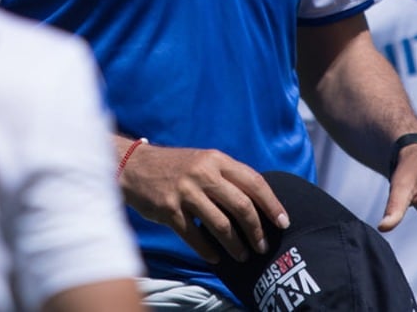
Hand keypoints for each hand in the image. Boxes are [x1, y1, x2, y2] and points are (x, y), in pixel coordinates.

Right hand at [117, 143, 288, 263]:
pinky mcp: (169, 210)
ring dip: (236, 245)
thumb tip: (258, 201)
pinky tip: (216, 257)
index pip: (253, 182)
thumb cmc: (175, 166)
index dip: (272, 204)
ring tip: (242, 255)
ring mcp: (185, 192)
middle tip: (263, 245)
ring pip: (221, 225)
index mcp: (215, 159)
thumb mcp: (203, 160)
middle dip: (257, 230)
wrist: (134, 166)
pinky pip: (195, 237)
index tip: (283, 222)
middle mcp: (202, 174)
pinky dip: (208, 251)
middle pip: (241, 206)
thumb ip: (227, 175)